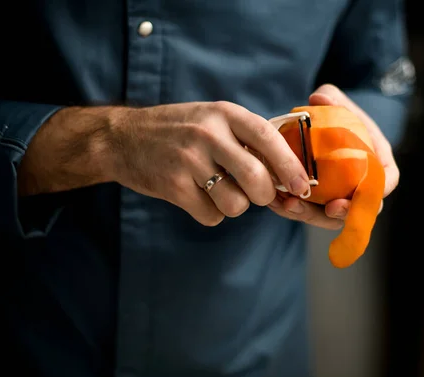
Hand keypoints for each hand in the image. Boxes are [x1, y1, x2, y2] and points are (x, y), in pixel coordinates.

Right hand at [18, 101, 310, 225]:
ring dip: (233, 206)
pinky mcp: (172, 186)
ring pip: (235, 204)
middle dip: (264, 196)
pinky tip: (196, 196)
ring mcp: (188, 160)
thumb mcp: (213, 118)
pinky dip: (209, 214)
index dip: (290, 166)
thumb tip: (289, 171)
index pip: (268, 139)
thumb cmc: (179, 130)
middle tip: (257, 195)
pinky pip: (210, 216)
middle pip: (256, 180)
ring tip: (217, 190)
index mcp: (224, 114)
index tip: (302, 186)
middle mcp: (207, 134)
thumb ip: (248, 137)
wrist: (122, 138)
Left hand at [267, 84, 397, 227]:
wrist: (316, 125)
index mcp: (376, 159)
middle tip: (330, 208)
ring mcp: (339, 194)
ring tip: (292, 206)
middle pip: (359, 208)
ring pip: (330, 216)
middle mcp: (360, 183)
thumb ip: (332, 99)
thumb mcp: (336, 101)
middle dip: (345, 213)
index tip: (360, 195)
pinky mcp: (317, 200)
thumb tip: (319, 97)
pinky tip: (278, 202)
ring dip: (312, 215)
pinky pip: (308, 210)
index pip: (386, 180)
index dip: (376, 192)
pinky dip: (294, 208)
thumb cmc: (335, 112)